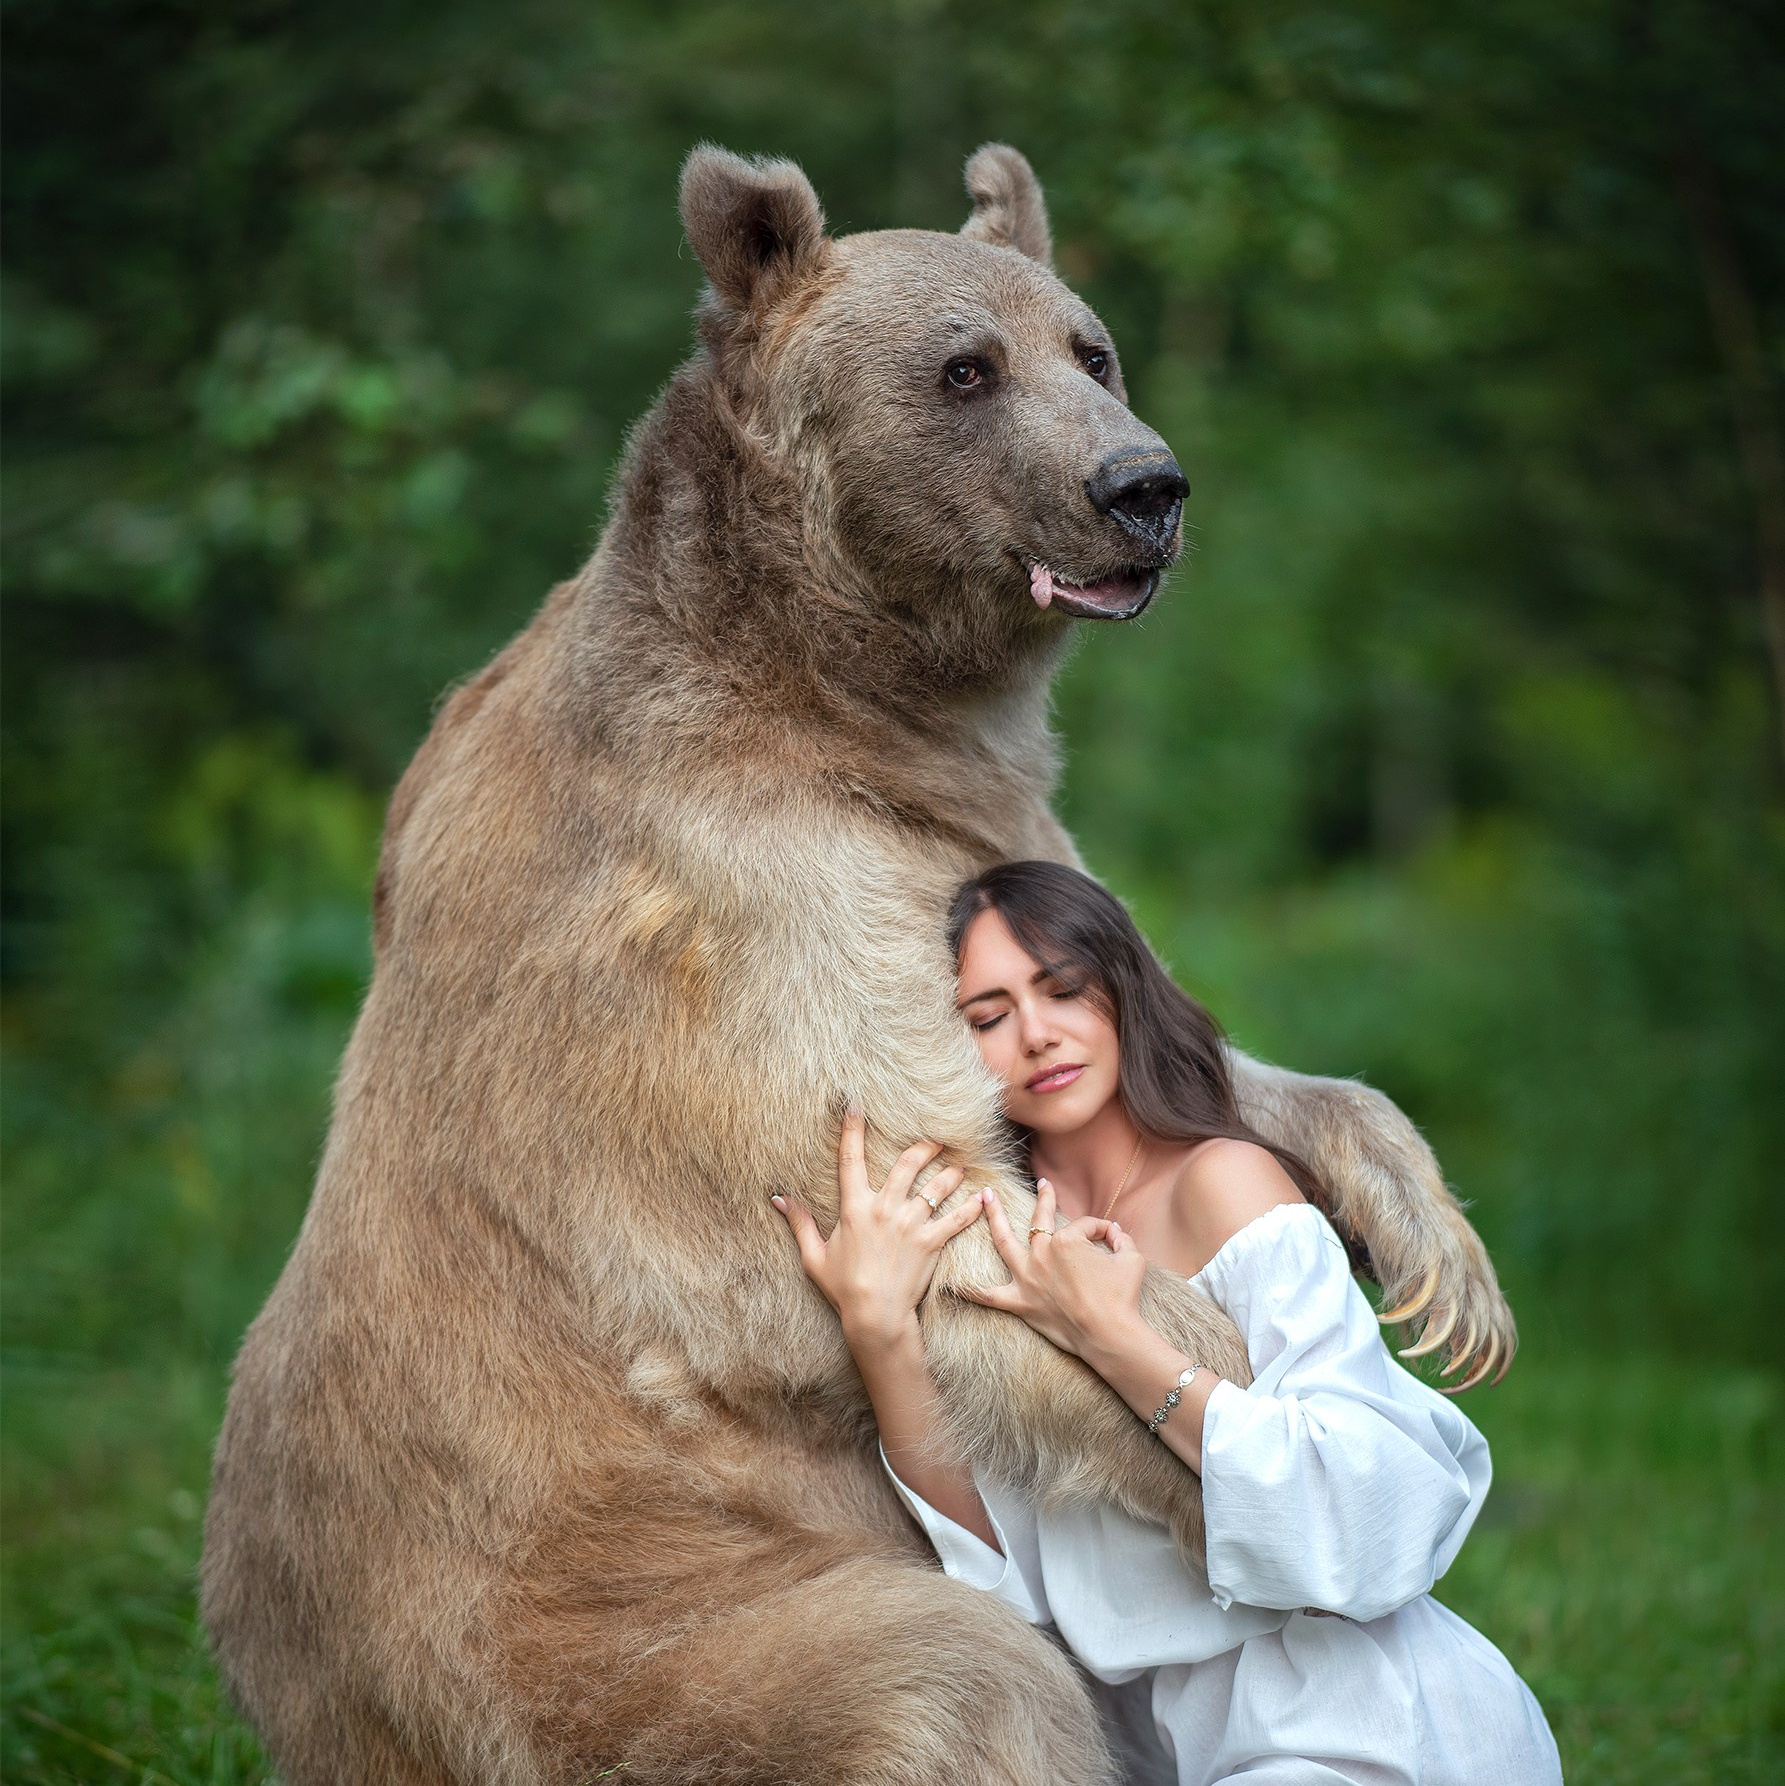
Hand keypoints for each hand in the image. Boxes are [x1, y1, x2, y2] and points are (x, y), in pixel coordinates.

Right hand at [773, 1110, 980, 1348]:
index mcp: (855, 1208)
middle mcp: (885, 1209)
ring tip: (960, 1165)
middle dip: (924, 1146)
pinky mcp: (931, 1242)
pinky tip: (981, 1196)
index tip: (856, 1106)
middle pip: (908, 1164)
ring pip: (936, 1186)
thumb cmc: (843, 1288)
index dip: (853, 1130)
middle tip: (936, 1138)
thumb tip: (778, 1198)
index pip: (850, 1160)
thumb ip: (799, 1223)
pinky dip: (971, 1206)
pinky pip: (956, 1218)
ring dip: (950, 1172)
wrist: (875, 1315)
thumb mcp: (814, 1256)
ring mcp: (911, 1224)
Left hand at [963, 1178, 1149, 1362]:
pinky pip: (990, 1296)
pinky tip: (952, 1284)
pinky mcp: (1021, 1303)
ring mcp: (1027, 1277)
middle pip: (1039, 1220)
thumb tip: (1113, 1230)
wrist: (1110, 1334)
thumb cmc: (1122, 1296)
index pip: (1084, 1225)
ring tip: (983, 1198)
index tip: (1110, 1238)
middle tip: (1042, 1186)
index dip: (1100, 1230)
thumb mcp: (1131, 1257)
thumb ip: (1120, 1238)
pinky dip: (971, 1291)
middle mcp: (1041, 1253)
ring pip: (1003, 1242)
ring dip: (993, 1217)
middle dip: (1043, 1200)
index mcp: (1066, 1239)